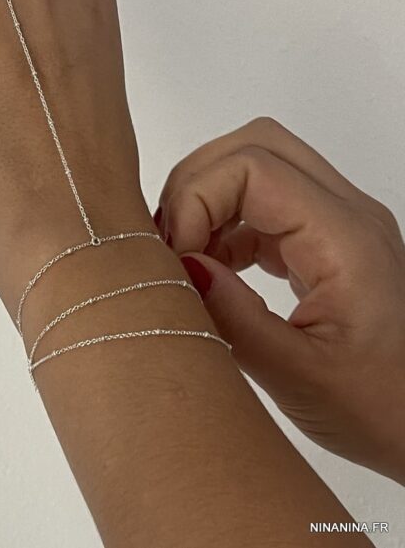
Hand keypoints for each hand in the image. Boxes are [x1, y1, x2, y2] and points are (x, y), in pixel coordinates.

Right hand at [157, 117, 404, 483]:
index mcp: (346, 240)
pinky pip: (258, 203)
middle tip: (171, 242)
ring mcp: (333, 222)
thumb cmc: (383, 409)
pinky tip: (208, 266)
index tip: (174, 254)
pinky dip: (220, 222)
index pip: (252, 166)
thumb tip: (178, 266)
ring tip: (185, 256)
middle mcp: (345, 214)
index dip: (196, 198)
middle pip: (254, 146)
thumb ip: (234, 319)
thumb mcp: (301, 379)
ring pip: (255, 166)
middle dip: (196, 184)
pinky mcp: (317, 239)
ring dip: (206, 200)